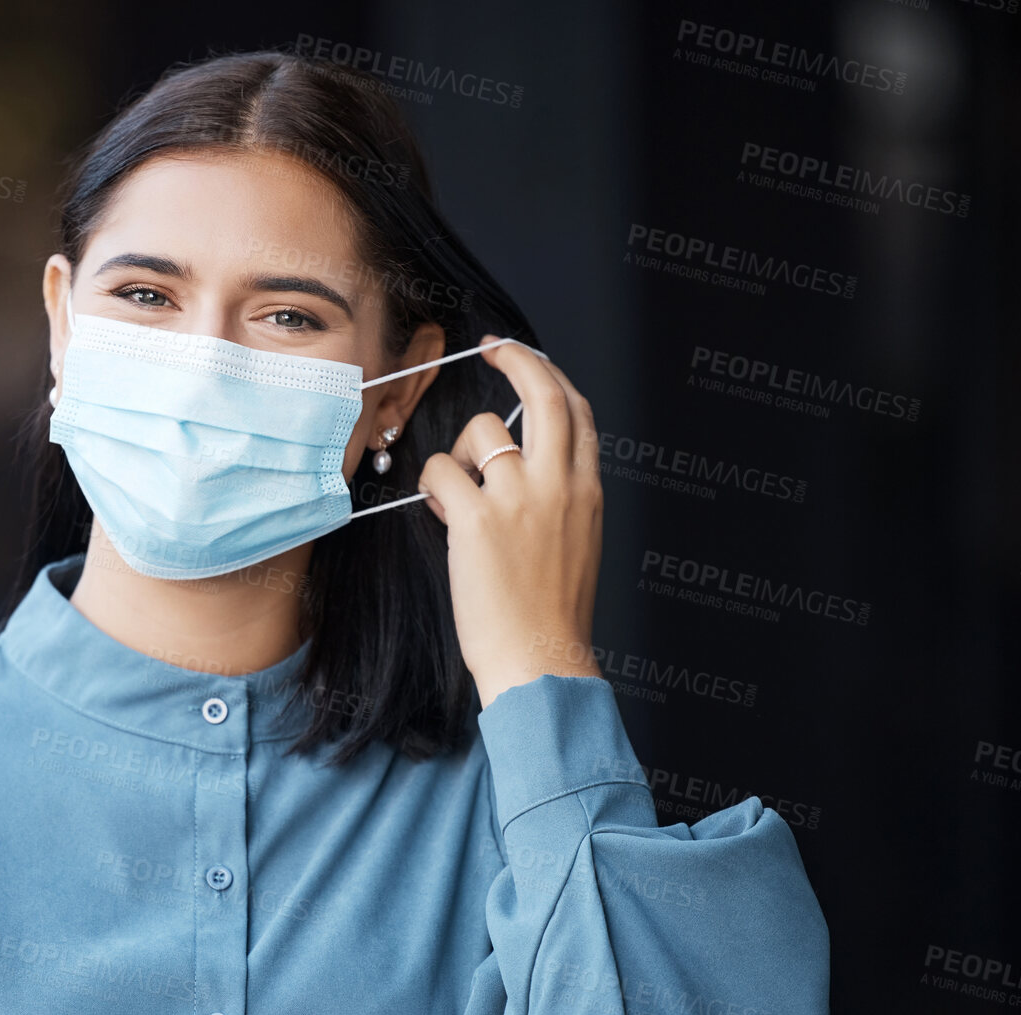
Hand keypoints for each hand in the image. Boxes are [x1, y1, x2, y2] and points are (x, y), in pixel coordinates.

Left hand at [417, 335, 604, 707]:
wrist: (541, 660)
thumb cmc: (551, 613)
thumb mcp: (575, 541)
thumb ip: (555, 497)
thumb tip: (510, 468)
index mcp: (587, 490)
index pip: (577, 409)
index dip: (550, 373)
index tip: (526, 358)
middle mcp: (559, 484)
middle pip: (545, 392)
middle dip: (517, 357)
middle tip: (492, 347)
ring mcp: (520, 498)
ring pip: (482, 430)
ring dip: (459, 451)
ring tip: (456, 493)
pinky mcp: (478, 519)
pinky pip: (442, 469)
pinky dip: (433, 483)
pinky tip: (439, 510)